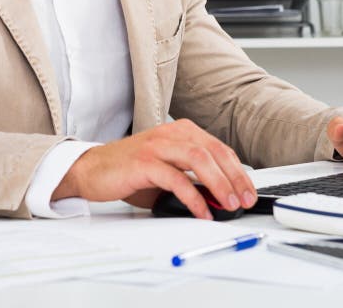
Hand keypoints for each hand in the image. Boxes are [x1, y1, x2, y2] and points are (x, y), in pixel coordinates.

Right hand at [51, 119, 256, 219]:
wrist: (92, 169)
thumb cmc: (130, 170)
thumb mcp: (167, 170)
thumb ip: (192, 177)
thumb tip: (220, 197)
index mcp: (180, 131)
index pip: (219, 148)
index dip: (238, 170)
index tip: (249, 190)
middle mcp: (171, 133)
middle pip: (214, 152)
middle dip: (235, 177)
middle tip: (246, 199)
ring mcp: (157, 146)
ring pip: (199, 159)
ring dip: (219, 183)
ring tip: (230, 204)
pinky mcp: (144, 163)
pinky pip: (176, 179)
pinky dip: (193, 197)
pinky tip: (202, 211)